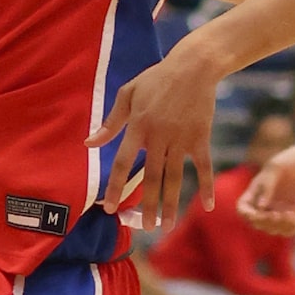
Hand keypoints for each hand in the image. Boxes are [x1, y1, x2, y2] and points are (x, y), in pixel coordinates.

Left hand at [87, 39, 220, 226]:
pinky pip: (203, 167)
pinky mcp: (200, 138)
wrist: (194, 66)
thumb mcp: (128, 93)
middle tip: (146, 228)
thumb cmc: (157, 78)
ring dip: (171, 204)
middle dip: (148, 206)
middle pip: (152, 178)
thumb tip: (88, 143)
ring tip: (167, 226)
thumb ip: (110, 122)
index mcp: (138, 126)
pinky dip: (206, 187)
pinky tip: (207, 207)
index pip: (123, 163)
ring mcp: (181, 139)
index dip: (114, 186)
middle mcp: (159, 137)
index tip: (108, 208)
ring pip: (175, 178)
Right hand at [239, 136, 294, 235]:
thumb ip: (267, 185)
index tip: (257, 214)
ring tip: (288, 215)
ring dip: (277, 227)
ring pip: (272, 228)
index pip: (243, 208)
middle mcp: (267, 201)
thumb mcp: (277, 167)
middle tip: (276, 215)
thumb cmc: (294, 158)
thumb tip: (260, 207)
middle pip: (256, 222)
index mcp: (257, 189)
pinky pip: (288, 229)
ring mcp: (281, 208)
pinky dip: (289, 228)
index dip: (247, 214)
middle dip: (263, 222)